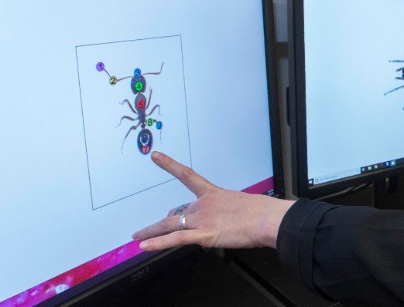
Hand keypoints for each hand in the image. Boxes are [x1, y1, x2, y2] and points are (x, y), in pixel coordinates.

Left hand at [131, 152, 292, 250]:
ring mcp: (202, 219)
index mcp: (212, 194)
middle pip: (176, 213)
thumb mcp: (239, 206)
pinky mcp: (204, 234)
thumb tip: (220, 222)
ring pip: (170, 226)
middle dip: (159, 224)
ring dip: (151, 233)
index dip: (169, 165)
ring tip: (138, 237)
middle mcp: (203, 205)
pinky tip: (144, 246)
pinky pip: (176, 239)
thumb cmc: (260, 213)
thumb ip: (225, 213)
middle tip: (147, 229)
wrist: (266, 218)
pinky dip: (158, 243)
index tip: (157, 157)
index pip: (187, 176)